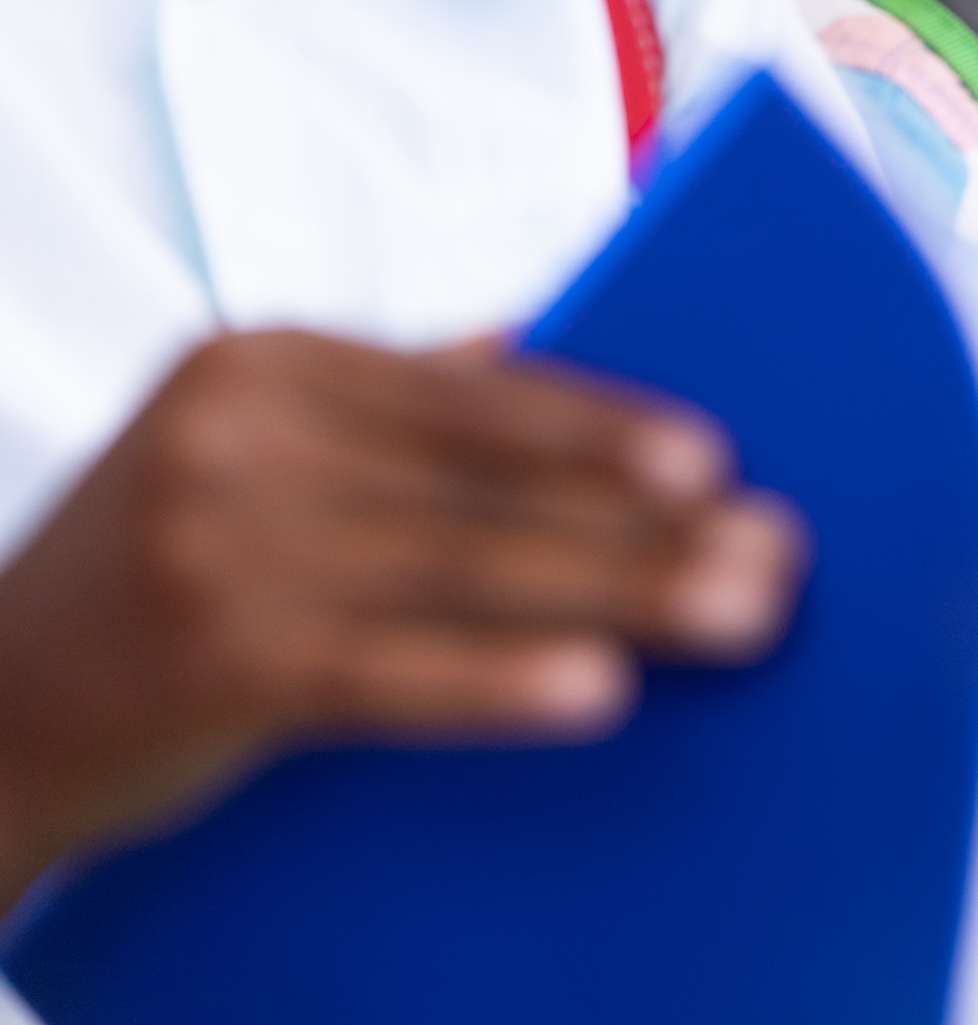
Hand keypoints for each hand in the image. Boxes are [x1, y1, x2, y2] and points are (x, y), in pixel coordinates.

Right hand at [0, 329, 802, 905]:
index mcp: (267, 360)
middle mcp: (239, 436)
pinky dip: (501, 681)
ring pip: (466, 572)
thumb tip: (551, 336)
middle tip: (773, 554)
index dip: (603, 428)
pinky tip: (597, 689)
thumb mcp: (248, 442)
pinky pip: (392, 672)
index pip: (475, 392)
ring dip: (620, 597)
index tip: (715, 461)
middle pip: (490, 484)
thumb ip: (395, 395)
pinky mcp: (214, 662)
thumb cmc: (156, 566)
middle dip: (647, 523)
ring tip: (734, 616)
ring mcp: (218, 547)